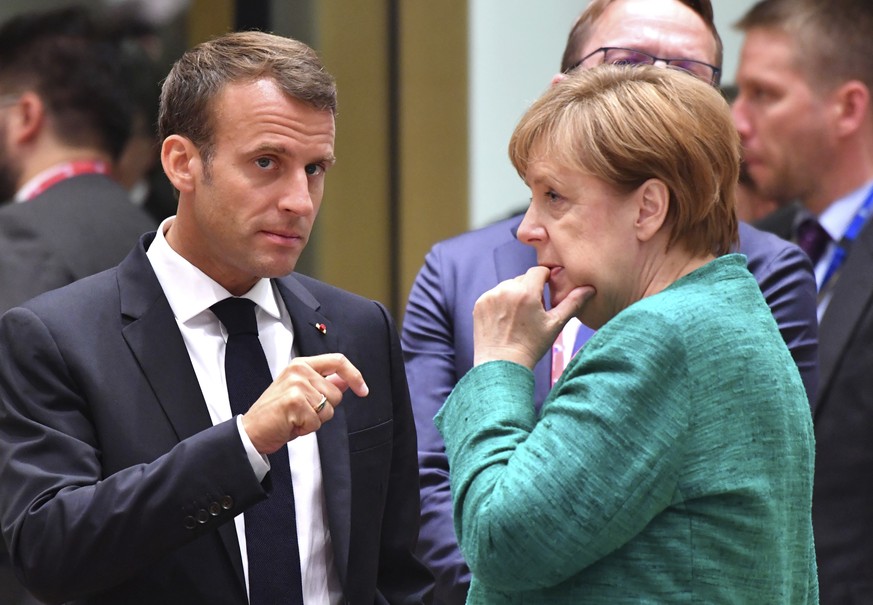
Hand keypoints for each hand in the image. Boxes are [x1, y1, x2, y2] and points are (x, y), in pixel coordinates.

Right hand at [241, 353, 368, 453]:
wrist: (251, 430)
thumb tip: (347, 381)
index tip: (363, 390)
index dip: (355, 376)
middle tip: (302, 412)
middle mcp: (299, 371)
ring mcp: (297, 385)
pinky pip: (317, 422)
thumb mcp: (301, 392)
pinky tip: (291, 424)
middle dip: (325, 409)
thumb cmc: (275, 413)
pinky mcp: (294, 402)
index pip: (338, 361)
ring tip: (295, 418)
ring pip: (329, 409)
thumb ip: (323, 384)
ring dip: (315, 420)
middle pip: (336, 393)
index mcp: (301, 364)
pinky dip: (306, 429)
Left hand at [472, 266, 594, 368]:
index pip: (539, 271)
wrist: (501, 365)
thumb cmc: (531, 346)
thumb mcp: (555, 325)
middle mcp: (506, 289)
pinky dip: (500, 303)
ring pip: (508, 286)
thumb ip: (572, 303)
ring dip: (515, 295)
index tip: (547, 292)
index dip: (546, 280)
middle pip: (523, 279)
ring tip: (518, 318)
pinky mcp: (480, 303)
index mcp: (526, 292)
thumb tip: (590, 288)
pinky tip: (505, 320)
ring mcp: (490, 296)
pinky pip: (494, 295)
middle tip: (533, 311)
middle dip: (530, 290)